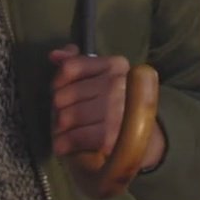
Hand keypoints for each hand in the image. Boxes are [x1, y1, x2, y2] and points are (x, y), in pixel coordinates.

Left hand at [48, 45, 165, 169]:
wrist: (144, 140)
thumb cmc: (116, 105)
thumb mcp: (101, 78)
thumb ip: (76, 63)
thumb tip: (54, 55)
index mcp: (115, 65)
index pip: (70, 68)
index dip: (57, 83)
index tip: (61, 92)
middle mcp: (116, 84)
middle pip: (63, 95)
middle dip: (58, 109)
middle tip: (65, 117)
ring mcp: (114, 111)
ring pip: (65, 117)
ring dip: (59, 128)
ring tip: (66, 131)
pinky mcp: (109, 136)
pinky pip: (73, 137)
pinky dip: (64, 144)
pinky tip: (65, 144)